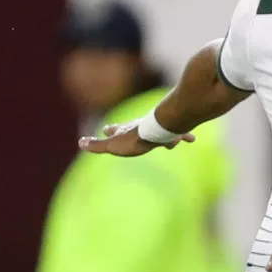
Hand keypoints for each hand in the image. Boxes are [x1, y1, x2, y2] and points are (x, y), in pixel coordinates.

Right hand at [77, 121, 192, 155]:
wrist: (160, 129)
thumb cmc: (136, 139)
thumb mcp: (113, 145)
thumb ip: (97, 145)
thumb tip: (80, 142)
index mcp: (128, 130)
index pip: (116, 129)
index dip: (111, 130)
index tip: (106, 129)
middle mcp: (143, 126)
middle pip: (137, 127)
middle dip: (134, 129)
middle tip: (140, 132)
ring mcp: (158, 128)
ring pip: (158, 131)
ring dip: (161, 135)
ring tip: (169, 142)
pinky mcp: (173, 130)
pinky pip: (180, 133)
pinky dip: (184, 136)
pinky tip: (192, 139)